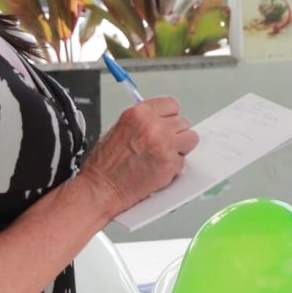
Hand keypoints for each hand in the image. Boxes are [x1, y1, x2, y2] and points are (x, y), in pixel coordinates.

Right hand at [80, 96, 197, 215]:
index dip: (170, 116)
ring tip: (162, 156)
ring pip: (190, 139)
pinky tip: (158, 169)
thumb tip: (162, 121)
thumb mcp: (120, 129)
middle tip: (162, 145)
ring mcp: (164, 144)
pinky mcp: (170, 163)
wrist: (101, 188)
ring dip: (180, 148)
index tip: (168, 124)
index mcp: (139, 113)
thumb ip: (144, 122)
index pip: (171, 104)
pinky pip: (184, 160)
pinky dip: (175, 166)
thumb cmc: (105, 164)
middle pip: (183, 122)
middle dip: (175, 134)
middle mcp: (153, 126)